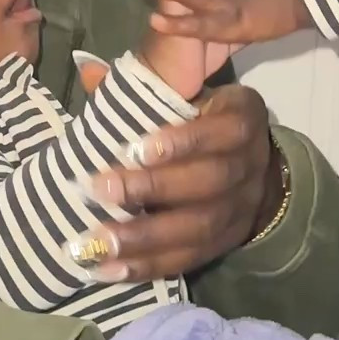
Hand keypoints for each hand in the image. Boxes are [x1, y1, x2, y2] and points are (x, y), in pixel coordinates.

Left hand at [77, 82, 283, 280]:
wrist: (253, 167)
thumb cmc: (202, 117)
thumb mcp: (188, 90)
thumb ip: (145, 83)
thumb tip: (86, 69)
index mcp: (242, 117)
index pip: (223, 130)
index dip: (182, 141)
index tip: (132, 147)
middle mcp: (251, 165)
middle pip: (208, 182)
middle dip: (152, 188)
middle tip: (98, 188)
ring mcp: (241, 209)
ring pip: (197, 227)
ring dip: (143, 236)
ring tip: (95, 242)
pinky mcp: (225, 244)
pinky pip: (187, 259)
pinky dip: (146, 266)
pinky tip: (105, 270)